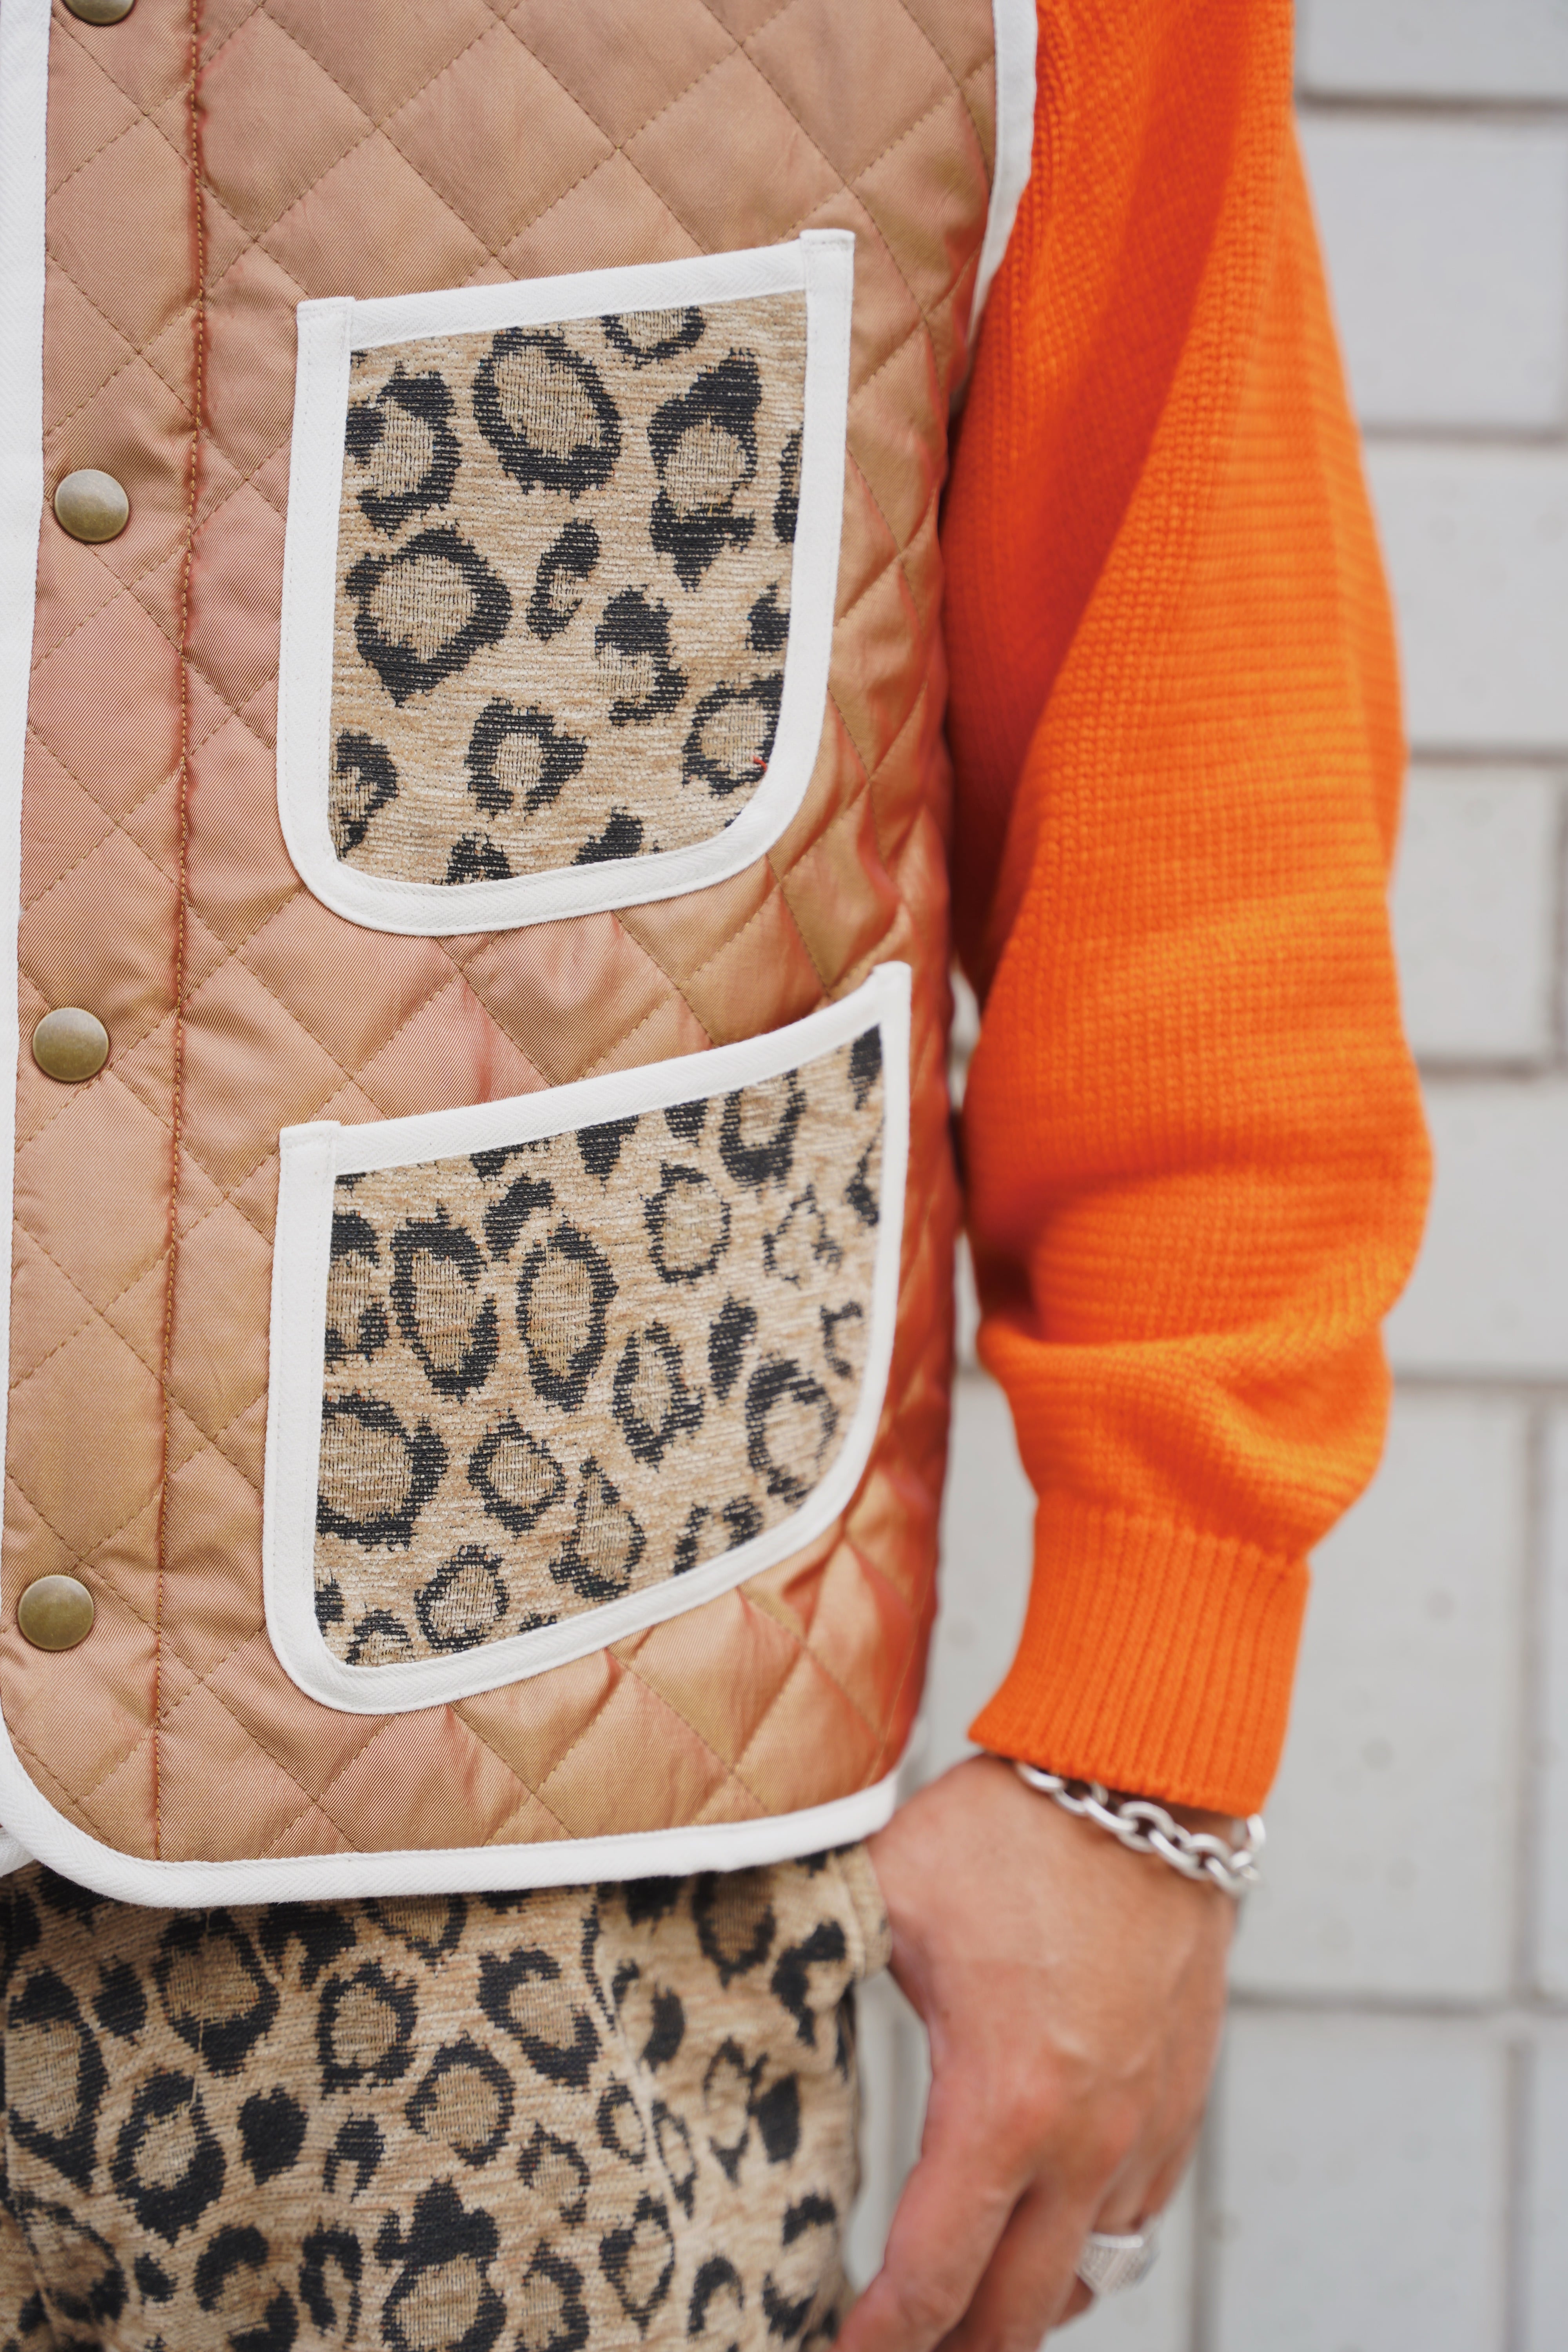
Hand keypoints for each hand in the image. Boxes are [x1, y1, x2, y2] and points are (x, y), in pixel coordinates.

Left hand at [841, 1753, 1234, 2350]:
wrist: (1146, 1782)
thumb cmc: (1015, 1831)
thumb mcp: (892, 1889)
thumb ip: (816, 1944)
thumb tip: (738, 1962)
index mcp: (1002, 2104)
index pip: (933, 2275)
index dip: (878, 2342)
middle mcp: (1085, 2141)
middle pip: (1019, 2315)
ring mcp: (1145, 2127)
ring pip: (1090, 2277)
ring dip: (1025, 2307)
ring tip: (966, 2311)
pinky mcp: (1183, 2099)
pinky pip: (1138, 2217)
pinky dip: (1089, 2248)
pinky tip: (1046, 2235)